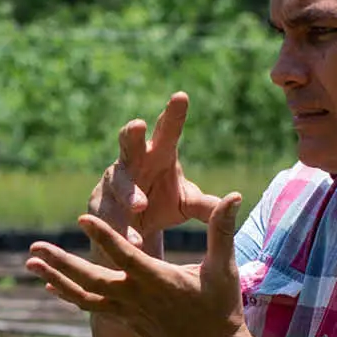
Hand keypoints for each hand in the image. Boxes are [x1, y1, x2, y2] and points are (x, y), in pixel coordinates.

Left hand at [28, 190, 249, 336]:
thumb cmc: (221, 310)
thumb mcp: (224, 268)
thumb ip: (222, 230)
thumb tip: (236, 194)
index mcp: (158, 281)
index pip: (125, 256)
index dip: (103, 236)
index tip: (81, 219)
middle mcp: (136, 298)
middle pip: (90, 279)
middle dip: (60, 262)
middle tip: (33, 247)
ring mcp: (127, 313)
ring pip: (83, 295)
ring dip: (55, 278)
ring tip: (30, 263)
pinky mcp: (125, 322)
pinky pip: (90, 307)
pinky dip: (69, 295)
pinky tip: (50, 284)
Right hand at [81, 91, 227, 251]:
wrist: (130, 229)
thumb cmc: (161, 204)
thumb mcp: (186, 204)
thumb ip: (207, 205)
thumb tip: (236, 200)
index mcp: (158, 154)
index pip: (166, 131)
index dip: (173, 114)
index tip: (181, 96)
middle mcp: (132, 162)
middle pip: (129, 142)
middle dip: (132, 133)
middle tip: (138, 125)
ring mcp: (113, 182)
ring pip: (119, 183)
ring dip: (129, 193)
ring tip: (141, 205)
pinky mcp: (100, 206)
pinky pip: (111, 216)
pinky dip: (123, 228)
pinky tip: (134, 240)